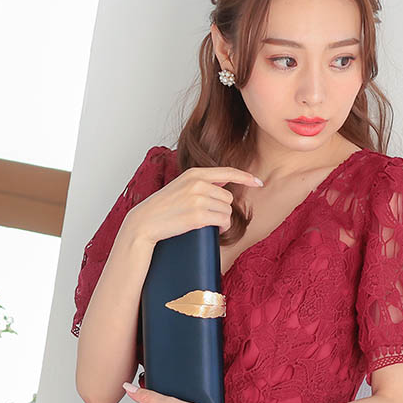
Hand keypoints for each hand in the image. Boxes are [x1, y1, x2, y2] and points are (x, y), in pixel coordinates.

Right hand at [125, 164, 263, 244]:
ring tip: (208, 224)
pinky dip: (222, 227)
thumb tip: (223, 185)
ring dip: (223, 220)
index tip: (258, 182)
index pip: (227, 172)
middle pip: (228, 197)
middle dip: (224, 209)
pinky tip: (214, 230)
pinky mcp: (198, 216)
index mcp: (194, 173)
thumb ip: (200, 183)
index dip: (245, 177)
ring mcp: (198, 199)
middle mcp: (197, 183)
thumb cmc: (162, 208)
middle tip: (211, 218)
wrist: (145, 222)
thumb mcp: (181, 187)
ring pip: (227, 210)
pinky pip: (223, 221)